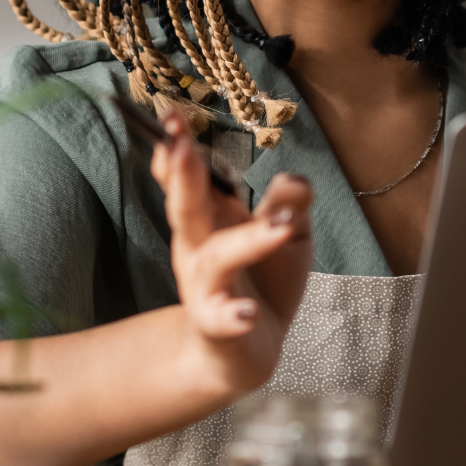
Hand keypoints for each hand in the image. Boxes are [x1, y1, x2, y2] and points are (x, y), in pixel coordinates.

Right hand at [151, 110, 311, 395]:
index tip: (170, 114)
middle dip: (182, 177)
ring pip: (217, 258)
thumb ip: (292, 203)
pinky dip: (232, 315)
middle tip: (180, 146)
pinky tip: (246, 314)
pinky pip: (221, 318)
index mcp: (209, 216)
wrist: (247, 350)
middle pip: (186, 207)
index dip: (176, 147)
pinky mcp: (217, 324)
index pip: (187, 176)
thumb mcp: (289, 234)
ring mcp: (204, 286)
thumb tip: (295, 179)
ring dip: (245, 241)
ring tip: (280, 227)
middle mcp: (196, 246)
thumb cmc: (264, 281)